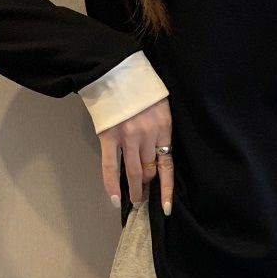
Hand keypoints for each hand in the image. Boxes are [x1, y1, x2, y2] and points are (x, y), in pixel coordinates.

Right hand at [97, 96, 173, 214]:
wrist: (116, 70)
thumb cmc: (141, 87)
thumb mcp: (161, 105)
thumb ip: (160, 128)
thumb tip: (157, 150)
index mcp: (164, 127)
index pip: (167, 164)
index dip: (166, 188)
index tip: (166, 207)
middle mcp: (147, 135)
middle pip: (149, 168)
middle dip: (147, 185)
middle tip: (144, 197)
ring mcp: (127, 137)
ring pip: (133, 171)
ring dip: (134, 189)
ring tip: (134, 200)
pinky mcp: (109, 136)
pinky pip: (110, 166)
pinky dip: (111, 184)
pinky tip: (115, 199)